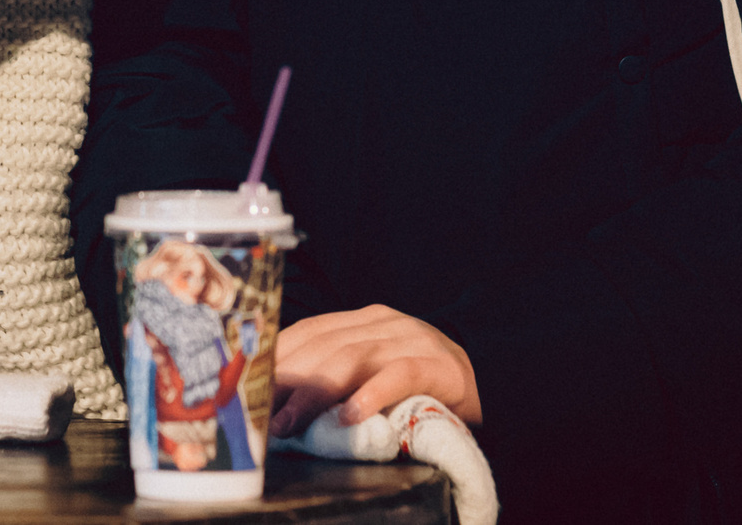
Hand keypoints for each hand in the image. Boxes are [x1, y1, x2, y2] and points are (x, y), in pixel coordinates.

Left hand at [269, 305, 480, 438]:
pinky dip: (371, 395)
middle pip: (324, 347)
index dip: (277, 359)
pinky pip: (399, 376)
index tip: (250, 388)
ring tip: (293, 422)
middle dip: (288, 381)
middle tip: (263, 417)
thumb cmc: (423, 382)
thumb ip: (340, 374)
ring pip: (353, 359)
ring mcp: (411, 340)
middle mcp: (384, 322)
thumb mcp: (377, 368)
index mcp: (365, 320)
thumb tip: (284, 402)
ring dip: (316, 393)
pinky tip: (351, 416)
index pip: (309, 332)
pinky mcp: (437, 366)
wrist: (491, 377)